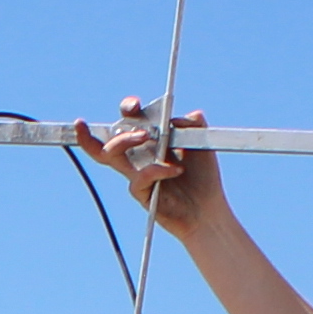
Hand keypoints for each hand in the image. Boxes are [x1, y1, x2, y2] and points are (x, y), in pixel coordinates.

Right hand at [75, 106, 231, 235]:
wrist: (207, 209)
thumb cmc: (202, 177)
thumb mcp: (202, 144)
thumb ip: (193, 125)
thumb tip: (180, 117)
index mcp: (150, 141)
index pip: (130, 121)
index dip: (128, 109)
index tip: (134, 104)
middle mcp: (138, 157)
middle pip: (107, 139)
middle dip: (104, 126)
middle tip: (130, 122)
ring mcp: (136, 175)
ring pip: (110, 156)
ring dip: (123, 141)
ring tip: (144, 135)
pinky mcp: (141, 193)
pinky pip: (139, 178)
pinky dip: (157, 170)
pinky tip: (177, 170)